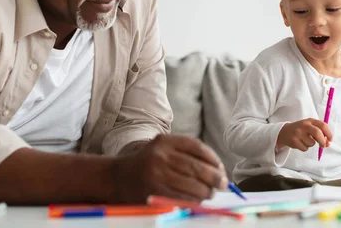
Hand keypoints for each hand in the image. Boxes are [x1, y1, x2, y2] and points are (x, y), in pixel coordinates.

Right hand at [111, 134, 227, 202]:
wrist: (117, 177)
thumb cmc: (147, 163)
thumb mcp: (162, 149)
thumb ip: (185, 153)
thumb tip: (217, 168)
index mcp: (164, 141)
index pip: (196, 147)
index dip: (212, 158)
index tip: (221, 167)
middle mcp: (160, 155)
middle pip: (196, 167)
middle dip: (214, 177)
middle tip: (223, 183)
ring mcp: (156, 174)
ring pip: (191, 184)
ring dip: (206, 191)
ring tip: (211, 193)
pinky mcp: (154, 191)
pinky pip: (181, 197)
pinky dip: (194, 200)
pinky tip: (198, 200)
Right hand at [276, 118, 332, 151]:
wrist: (285, 132)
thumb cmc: (302, 130)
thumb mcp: (311, 128)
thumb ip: (320, 134)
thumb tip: (327, 143)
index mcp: (310, 121)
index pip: (322, 125)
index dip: (329, 133)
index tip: (330, 139)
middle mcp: (304, 125)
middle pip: (317, 133)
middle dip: (322, 141)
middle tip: (323, 145)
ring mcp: (298, 132)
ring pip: (311, 143)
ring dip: (311, 144)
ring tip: (305, 141)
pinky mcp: (294, 140)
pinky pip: (305, 148)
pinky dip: (305, 148)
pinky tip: (300, 143)